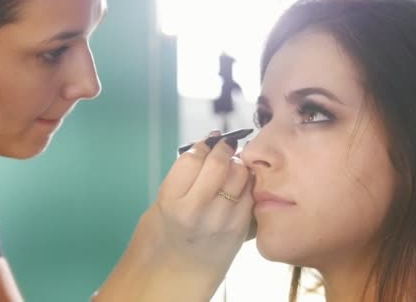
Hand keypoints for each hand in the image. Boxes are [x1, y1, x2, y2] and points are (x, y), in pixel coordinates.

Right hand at [143, 131, 253, 287]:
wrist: (177, 272)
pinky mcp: (239, 229)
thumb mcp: (164, 200)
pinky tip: (239, 186)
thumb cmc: (169, 230)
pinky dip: (247, 184)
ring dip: (238, 164)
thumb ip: (186, 173)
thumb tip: (210, 142)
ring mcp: (221, 221)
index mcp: (172, 202)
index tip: (205, 144)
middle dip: (223, 149)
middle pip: (219, 163)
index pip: (193, 158)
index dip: (202, 146)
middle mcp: (197, 211)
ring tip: (231, 166)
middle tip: (223, 147)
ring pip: (240, 175)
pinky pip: (250, 194)